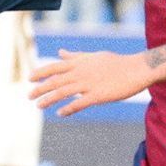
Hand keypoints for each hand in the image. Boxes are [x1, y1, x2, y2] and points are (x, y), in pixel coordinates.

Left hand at [30, 49, 151, 116]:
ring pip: (64, 92)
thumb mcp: (93, 56)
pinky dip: (68, 108)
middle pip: (56, 80)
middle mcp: (82, 72)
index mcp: (80, 62)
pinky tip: (60, 113)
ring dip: (49, 99)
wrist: (136, 69)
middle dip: (40, 88)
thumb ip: (75, 56)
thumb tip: (60, 53)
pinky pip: (80, 103)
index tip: (29, 78)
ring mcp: (89, 83)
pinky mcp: (98, 95)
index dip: (40, 72)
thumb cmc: (116, 63)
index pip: (55, 66)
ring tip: (39, 106)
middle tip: (29, 96)